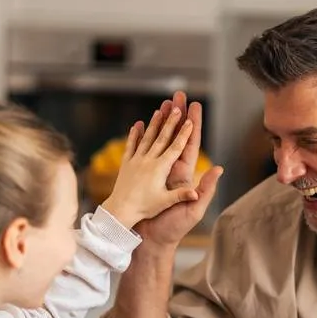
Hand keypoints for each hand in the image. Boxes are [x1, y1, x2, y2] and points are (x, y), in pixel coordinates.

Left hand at [101, 108, 198, 228]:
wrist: (120, 211)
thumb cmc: (144, 209)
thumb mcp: (165, 202)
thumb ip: (181, 196)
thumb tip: (196, 193)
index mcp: (160, 169)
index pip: (176, 148)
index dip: (184, 134)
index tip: (190, 120)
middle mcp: (148, 161)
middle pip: (162, 138)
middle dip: (171, 122)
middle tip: (177, 107)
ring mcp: (136, 160)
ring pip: (148, 138)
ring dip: (155, 123)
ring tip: (160, 110)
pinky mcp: (126, 164)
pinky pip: (132, 145)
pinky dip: (135, 134)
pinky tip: (138, 124)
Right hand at [134, 94, 223, 247]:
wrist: (151, 242)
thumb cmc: (173, 229)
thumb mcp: (193, 209)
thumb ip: (205, 189)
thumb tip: (218, 168)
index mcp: (185, 175)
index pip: (190, 143)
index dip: (192, 124)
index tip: (193, 105)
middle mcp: (173, 170)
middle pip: (176, 136)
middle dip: (177, 115)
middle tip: (177, 95)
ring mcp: (158, 173)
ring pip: (161, 141)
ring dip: (162, 122)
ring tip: (162, 104)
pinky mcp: (146, 178)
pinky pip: (146, 153)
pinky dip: (145, 138)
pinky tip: (142, 126)